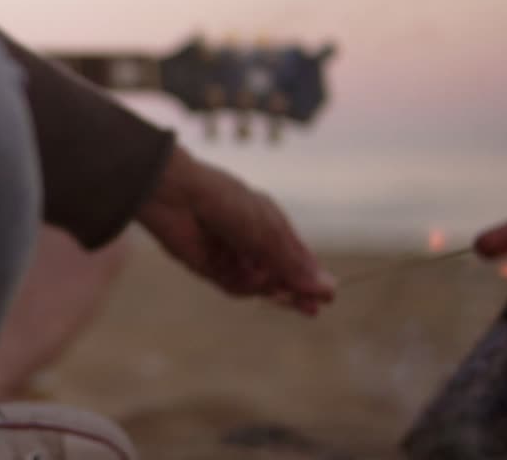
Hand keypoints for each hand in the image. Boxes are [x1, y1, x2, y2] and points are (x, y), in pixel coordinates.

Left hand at [135, 145, 335, 314]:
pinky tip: (252, 279)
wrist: (179, 197)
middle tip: (311, 310)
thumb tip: (327, 288)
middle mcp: (250, 241)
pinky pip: (234, 286)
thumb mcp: (267, 233)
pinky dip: (246, 285)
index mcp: (268, 223)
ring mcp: (230, 255)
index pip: (295, 257)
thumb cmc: (227, 203)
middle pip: (278, 274)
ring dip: (269, 288)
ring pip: (258, 284)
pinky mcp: (209, 267)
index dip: (310, 277)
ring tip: (277, 288)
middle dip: (295, 291)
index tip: (328, 297)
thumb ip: (293, 263)